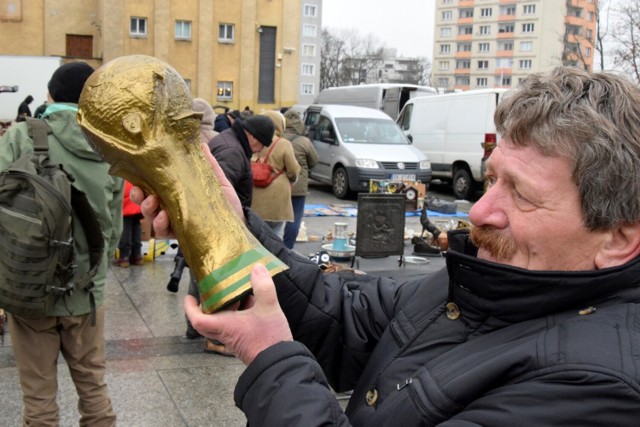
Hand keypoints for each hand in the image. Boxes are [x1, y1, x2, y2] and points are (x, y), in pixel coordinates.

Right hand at [129, 142, 245, 236]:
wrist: (239, 220)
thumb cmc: (224, 200)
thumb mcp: (216, 180)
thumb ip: (208, 164)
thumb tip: (202, 143)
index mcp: (174, 192)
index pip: (152, 186)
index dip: (140, 181)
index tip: (135, 176)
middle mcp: (170, 207)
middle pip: (146, 201)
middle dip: (138, 196)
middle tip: (140, 190)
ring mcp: (173, 222)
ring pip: (151, 217)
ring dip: (147, 209)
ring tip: (152, 201)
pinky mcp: (180, 234)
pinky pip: (164, 232)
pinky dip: (160, 225)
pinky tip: (164, 217)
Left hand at [184, 263, 292, 364]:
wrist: (280, 364)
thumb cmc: (269, 338)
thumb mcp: (269, 307)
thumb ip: (262, 286)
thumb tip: (256, 268)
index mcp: (225, 326)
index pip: (198, 320)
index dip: (190, 308)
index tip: (189, 297)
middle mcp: (226, 334)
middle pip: (208, 322)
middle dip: (208, 307)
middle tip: (213, 293)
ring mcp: (235, 340)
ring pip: (222, 323)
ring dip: (226, 309)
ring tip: (236, 293)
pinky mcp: (245, 342)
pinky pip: (235, 326)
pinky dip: (239, 314)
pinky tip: (253, 304)